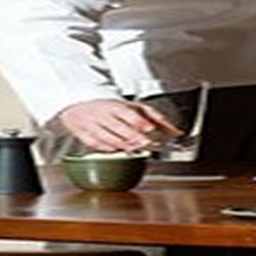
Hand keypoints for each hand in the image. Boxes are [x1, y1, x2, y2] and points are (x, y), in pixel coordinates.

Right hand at [54, 98, 181, 154]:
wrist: (81, 109)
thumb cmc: (112, 109)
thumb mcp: (134, 108)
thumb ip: (155, 118)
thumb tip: (175, 131)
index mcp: (116, 105)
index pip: (127, 112)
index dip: (138, 120)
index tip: (149, 127)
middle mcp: (103, 115)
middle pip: (118, 126)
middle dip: (132, 135)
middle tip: (145, 142)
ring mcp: (93, 126)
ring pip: (107, 137)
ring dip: (122, 144)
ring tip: (135, 148)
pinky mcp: (86, 136)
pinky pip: (97, 145)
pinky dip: (109, 149)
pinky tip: (119, 150)